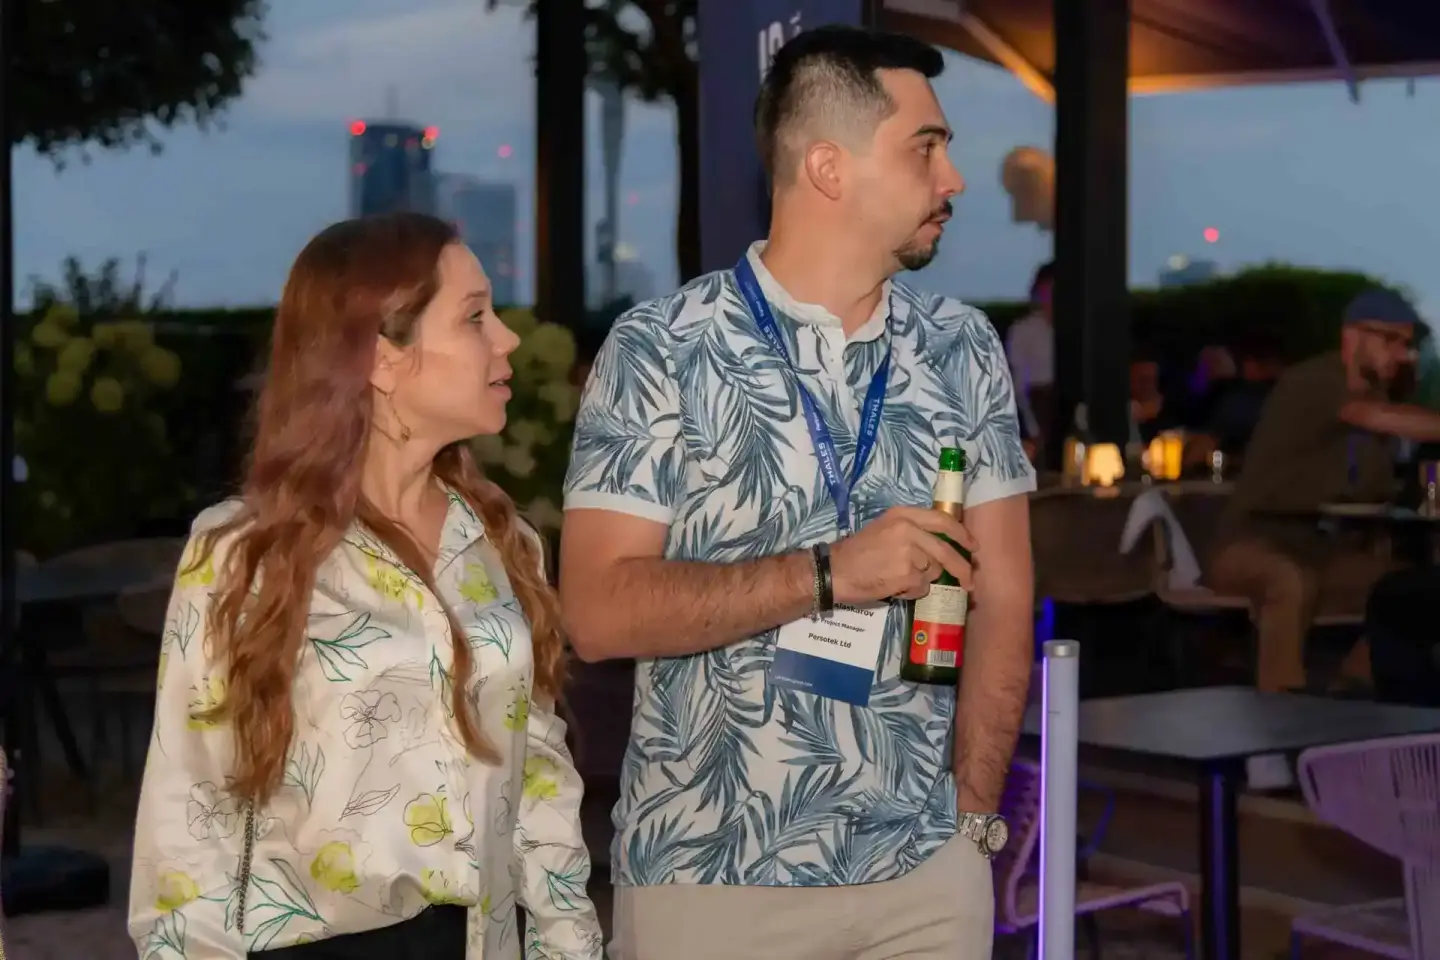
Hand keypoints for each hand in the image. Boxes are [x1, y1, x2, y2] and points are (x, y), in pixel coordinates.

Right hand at [829, 506, 975, 604]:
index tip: (973, 546)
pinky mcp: (906, 574)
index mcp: (903, 515)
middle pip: (946, 550)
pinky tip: (893, 586)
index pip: (942, 520)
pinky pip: (921, 587)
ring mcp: (909, 552)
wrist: (835, 571)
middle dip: (962, 569)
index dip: (962, 535)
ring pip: (933, 571)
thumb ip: (912, 531)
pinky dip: (912, 591)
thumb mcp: (885, 529)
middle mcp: (908, 530)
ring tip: (898, 577)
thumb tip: (942, 546)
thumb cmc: (857, 552)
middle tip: (969, 581)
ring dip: (922, 579)